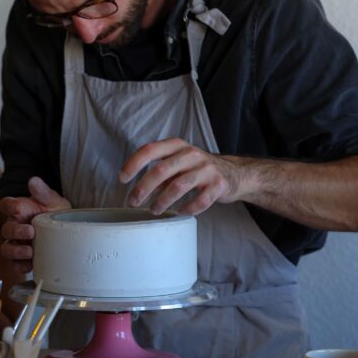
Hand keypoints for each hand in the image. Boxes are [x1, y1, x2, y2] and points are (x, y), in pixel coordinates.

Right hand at [0, 176, 71, 266]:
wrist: (67, 230)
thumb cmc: (55, 212)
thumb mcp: (53, 200)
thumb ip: (42, 192)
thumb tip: (33, 181)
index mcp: (19, 210)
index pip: (5, 205)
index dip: (8, 207)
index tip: (17, 209)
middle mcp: (15, 226)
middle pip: (5, 229)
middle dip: (16, 232)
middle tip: (31, 232)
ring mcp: (18, 243)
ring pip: (6, 249)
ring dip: (15, 251)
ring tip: (30, 251)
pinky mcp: (23, 258)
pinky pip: (15, 265)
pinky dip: (20, 266)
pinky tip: (30, 265)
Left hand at [120, 138, 245, 214]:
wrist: (234, 174)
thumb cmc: (198, 169)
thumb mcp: (178, 162)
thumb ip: (159, 171)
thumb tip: (136, 188)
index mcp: (177, 145)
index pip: (150, 150)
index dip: (133, 164)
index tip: (122, 179)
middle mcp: (191, 154)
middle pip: (161, 170)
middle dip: (143, 188)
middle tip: (133, 201)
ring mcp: (207, 169)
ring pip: (178, 186)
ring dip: (162, 201)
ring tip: (154, 210)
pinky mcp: (219, 185)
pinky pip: (200, 201)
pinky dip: (187, 209)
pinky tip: (179, 212)